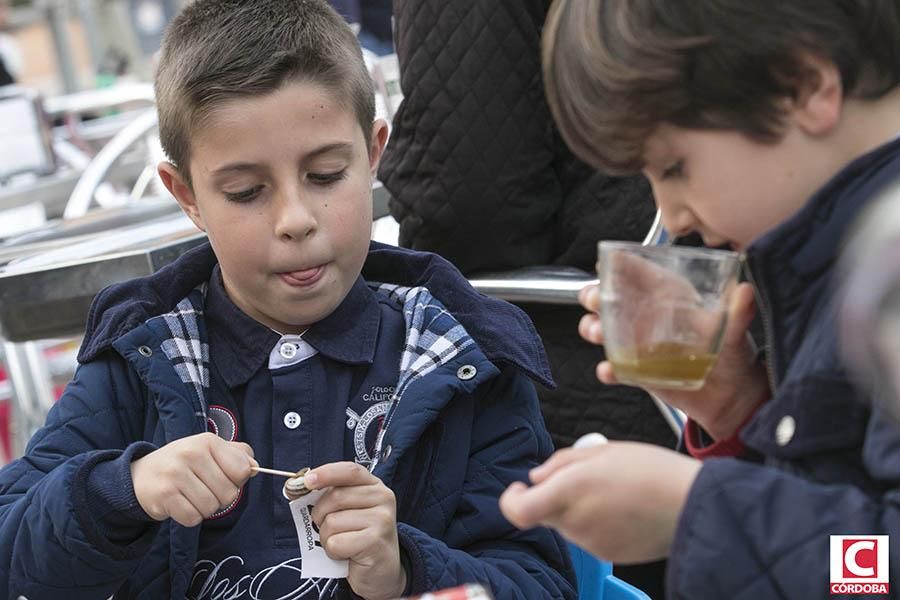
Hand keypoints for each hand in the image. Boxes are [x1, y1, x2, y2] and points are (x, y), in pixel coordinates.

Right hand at [130, 432, 256, 526]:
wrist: (142, 476)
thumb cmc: (185, 464)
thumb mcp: (210, 451)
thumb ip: (238, 456)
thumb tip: (255, 468)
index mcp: (208, 441)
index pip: (242, 470)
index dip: (237, 481)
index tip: (224, 477)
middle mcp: (191, 453)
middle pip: (229, 493)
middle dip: (220, 498)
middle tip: (203, 489)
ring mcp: (176, 474)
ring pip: (211, 507)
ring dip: (204, 508)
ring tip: (191, 495)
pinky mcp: (164, 496)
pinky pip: (193, 518)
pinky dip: (190, 517)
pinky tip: (180, 504)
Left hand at [306, 462, 405, 599]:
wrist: (382, 571)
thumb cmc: (358, 538)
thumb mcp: (348, 511)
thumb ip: (330, 496)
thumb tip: (296, 487)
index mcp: (374, 485)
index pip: (349, 471)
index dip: (326, 473)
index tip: (307, 481)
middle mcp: (383, 498)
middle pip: (335, 497)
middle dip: (320, 515)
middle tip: (328, 528)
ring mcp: (382, 519)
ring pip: (332, 522)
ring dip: (327, 538)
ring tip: (343, 543)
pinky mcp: (375, 541)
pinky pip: (335, 543)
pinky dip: (333, 552)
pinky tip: (347, 554)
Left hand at [499, 442, 700, 563]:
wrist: (693, 505)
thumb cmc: (651, 471)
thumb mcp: (602, 451)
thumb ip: (561, 463)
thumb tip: (536, 477)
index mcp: (569, 492)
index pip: (519, 511)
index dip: (512, 499)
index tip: (520, 487)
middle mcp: (576, 522)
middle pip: (547, 513)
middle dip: (556, 495)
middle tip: (587, 476)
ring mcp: (592, 543)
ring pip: (570, 524)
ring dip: (580, 507)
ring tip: (616, 489)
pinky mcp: (609, 554)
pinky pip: (591, 536)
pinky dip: (599, 521)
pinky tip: (626, 507)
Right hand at [578, 281, 769, 439]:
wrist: (731, 398)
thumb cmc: (733, 356)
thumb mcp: (734, 331)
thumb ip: (738, 313)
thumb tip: (745, 292)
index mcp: (672, 298)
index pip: (642, 273)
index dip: (622, 264)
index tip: (608, 260)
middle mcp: (651, 317)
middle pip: (613, 298)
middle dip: (596, 294)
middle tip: (596, 298)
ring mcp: (641, 344)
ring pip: (604, 330)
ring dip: (593, 328)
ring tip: (597, 333)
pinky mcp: (639, 371)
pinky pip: (615, 368)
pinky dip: (608, 370)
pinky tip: (610, 370)